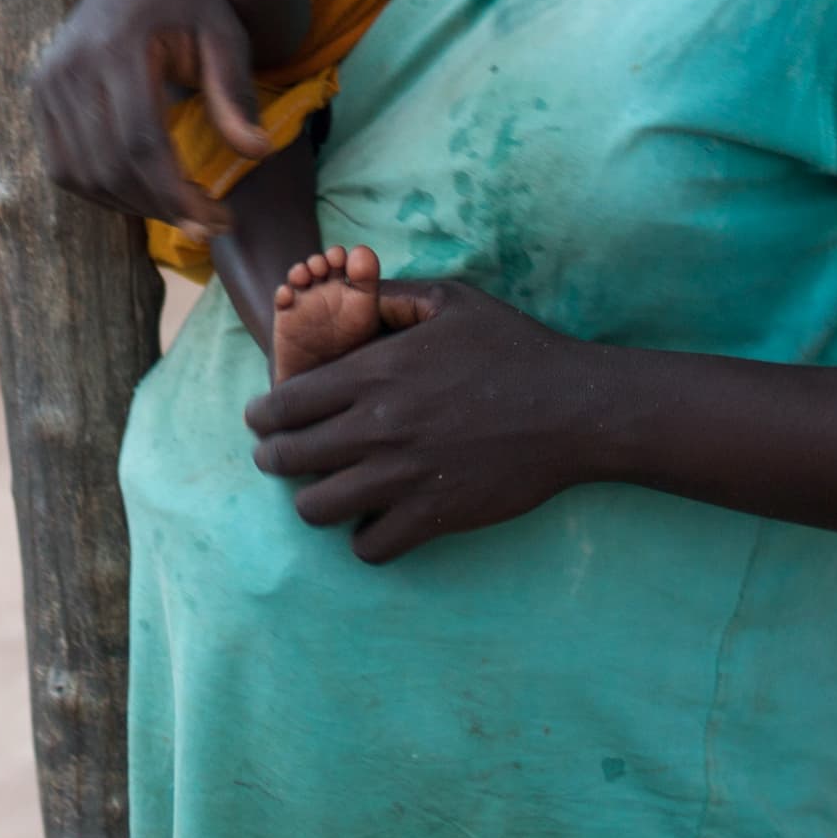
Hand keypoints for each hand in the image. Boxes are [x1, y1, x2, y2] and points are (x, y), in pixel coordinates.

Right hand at [29, 0, 259, 238]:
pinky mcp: (39, 93)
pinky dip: (100, 190)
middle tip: (207, 224)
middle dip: (161, 208)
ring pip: (82, 174)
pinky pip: (61, 164)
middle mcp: (72, 67)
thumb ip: (233, 92)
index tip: (217, 221)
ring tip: (178, 209)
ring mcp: (48, 81)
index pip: (141, 143)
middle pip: (110, 166)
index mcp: (118, 47)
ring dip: (131, 205)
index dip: (178, 194)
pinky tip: (140, 192)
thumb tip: (256, 154)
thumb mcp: (224, 32)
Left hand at [242, 282, 606, 562]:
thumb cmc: (513, 348)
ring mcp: (403, 476)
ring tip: (324, 492)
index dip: (263, 416)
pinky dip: (363, 538)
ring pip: (315, 508)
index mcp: (374, 372)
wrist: (573, 409)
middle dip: (273, 458)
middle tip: (278, 458)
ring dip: (313, 501)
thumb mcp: (450, 300)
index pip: (283, 404)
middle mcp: (378, 427)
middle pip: (287, 457)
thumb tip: (346, 291)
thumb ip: (389, 296)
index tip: (263, 421)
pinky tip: (374, 521)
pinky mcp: (433, 516)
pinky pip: (369, 546)